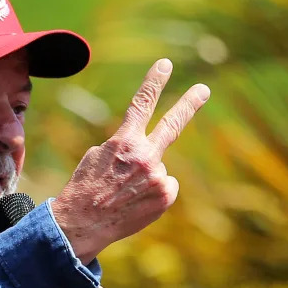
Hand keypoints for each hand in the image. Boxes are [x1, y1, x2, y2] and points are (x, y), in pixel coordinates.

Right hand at [52, 59, 210, 263]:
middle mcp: (145, 156)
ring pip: (158, 168)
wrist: (83, 223)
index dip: (154, 82)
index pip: (142, 104)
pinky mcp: (165, 196)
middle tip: (204, 89)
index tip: (166, 64)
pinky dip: (153, 193)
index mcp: (124, 141)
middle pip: (173, 125)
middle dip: (189, 104)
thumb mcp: (98, 155)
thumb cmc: (87, 186)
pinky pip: (165, 186)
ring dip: (145, 177)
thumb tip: (149, 151)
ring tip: (125, 192)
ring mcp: (158, 177)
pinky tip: (135, 201)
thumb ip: (126, 146)